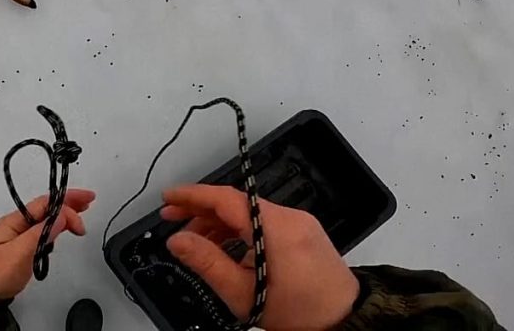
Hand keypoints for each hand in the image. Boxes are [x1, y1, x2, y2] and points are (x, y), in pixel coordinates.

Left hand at [0, 189, 95, 298]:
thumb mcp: (19, 253)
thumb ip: (41, 234)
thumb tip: (61, 217)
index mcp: (15, 221)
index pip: (46, 204)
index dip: (68, 202)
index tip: (85, 210)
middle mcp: (15, 225)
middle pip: (46, 207)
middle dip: (68, 202)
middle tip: (88, 200)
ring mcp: (15, 237)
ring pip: (43, 219)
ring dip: (62, 215)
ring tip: (78, 214)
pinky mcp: (16, 249)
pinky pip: (39, 232)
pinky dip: (53, 228)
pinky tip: (60, 232)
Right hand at [162, 184, 358, 330]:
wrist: (345, 323)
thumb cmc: (300, 315)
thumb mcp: (244, 293)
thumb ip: (207, 263)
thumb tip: (176, 240)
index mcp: (277, 229)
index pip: (227, 199)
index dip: (193, 195)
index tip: (169, 197)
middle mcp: (291, 218)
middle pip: (236, 203)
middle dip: (201, 209)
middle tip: (170, 217)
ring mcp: (300, 223)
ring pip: (248, 212)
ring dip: (218, 222)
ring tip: (193, 240)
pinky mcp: (303, 232)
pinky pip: (263, 221)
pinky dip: (238, 229)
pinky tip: (222, 246)